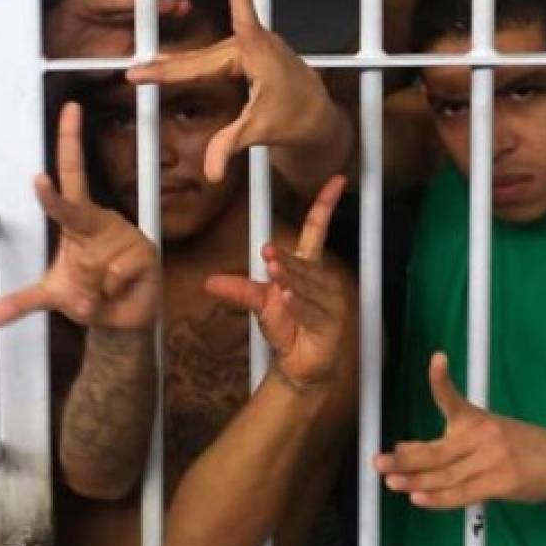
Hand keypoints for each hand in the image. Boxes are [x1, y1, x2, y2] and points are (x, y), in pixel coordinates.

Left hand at [0, 103, 160, 332]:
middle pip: (79, 191)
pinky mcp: (144, 253)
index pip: (66, 184)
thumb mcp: (49, 297)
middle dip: (67, 159)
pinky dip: (109, 293)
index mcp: (77, 224)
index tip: (42, 159)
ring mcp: (123, 235)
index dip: (62, 158)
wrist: (123, 319)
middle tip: (52, 150)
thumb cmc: (89, 294)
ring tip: (100, 291)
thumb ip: (18, 304)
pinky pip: (114, 276)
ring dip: (90, 288)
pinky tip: (119, 290)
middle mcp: (100, 221)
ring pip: (92, 261)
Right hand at [126, 0, 342, 182]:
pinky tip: (162, 68)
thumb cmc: (295, 118)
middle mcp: (252, 44)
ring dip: (174, 68)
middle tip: (135, 72)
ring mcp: (246, 48)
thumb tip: (210, 173)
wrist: (314, 117)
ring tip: (143, 72)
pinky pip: (209, 60)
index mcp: (260, 52)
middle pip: (202, 57)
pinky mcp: (242, 55)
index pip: (245, 15)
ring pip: (202, 60)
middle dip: (168, 67)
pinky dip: (187, 67)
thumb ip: (232, 146)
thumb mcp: (262, 131)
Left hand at [205, 176, 348, 389]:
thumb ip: (240, 291)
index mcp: (310, 268)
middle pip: (307, 263)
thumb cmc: (289, 328)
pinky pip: (313, 312)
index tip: (336, 180)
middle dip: (289, 260)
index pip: (317, 231)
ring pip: (309, 286)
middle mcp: (323, 281)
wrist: (303, 365)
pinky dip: (299, 304)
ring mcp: (330, 302)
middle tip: (269, 251)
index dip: (325, 205)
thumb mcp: (261, 305)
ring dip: (292, 278)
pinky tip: (287, 296)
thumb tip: (209, 282)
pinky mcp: (331, 325)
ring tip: (274, 268)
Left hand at [374, 353, 545, 508]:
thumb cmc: (522, 448)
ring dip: (414, 481)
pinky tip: (419, 498)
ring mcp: (492, 459)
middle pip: (436, 449)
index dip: (441, 379)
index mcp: (477, 418)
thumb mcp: (491, 434)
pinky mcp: (502, 482)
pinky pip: (462, 493)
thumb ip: (454, 444)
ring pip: (444, 475)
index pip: (452, 397)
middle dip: (404, 457)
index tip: (437, 358)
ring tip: (391, 483)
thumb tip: (407, 452)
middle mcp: (482, 435)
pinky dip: (438, 498)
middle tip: (378, 462)